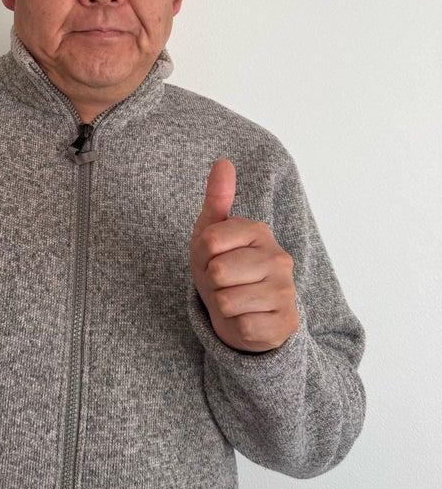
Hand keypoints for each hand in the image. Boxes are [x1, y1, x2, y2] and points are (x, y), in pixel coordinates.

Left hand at [189, 159, 298, 352]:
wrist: (242, 314)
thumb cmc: (223, 270)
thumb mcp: (211, 234)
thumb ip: (217, 198)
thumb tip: (223, 161)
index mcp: (259, 232)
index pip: (209, 240)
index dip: (202, 255)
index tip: (213, 259)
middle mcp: (279, 258)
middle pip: (218, 272)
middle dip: (212, 283)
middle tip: (224, 284)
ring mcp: (286, 291)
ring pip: (228, 301)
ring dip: (223, 306)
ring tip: (234, 300)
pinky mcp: (286, 323)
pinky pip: (243, 326)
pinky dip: (237, 326)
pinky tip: (248, 318)